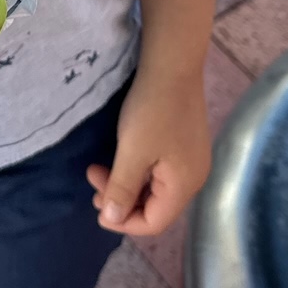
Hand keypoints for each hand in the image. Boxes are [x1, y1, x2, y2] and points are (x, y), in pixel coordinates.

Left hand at [85, 74, 210, 236]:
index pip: (154, 223)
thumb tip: (112, 219)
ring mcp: (191, 160)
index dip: (123, 222)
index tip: (95, 205)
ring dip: (125, 184)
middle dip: (121, 201)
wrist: (172, 64)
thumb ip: (122, 189)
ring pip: (154, 188)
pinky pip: (159, 171)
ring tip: (99, 170)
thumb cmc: (152, 110)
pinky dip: (136, 170)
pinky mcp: (184, 144)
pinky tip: (120, 158)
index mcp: (185, 185)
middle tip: (94, 181)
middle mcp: (193, 177)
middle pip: (155, 207)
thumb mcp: (132, 152)